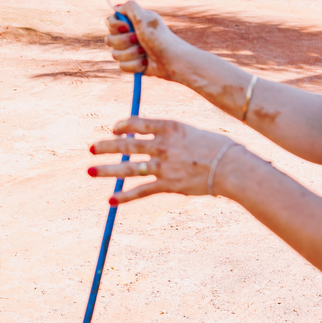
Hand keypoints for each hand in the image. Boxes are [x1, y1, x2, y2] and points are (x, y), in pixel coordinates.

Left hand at [88, 116, 243, 203]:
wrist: (232, 167)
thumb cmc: (217, 147)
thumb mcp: (192, 131)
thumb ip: (172, 134)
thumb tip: (158, 137)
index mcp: (169, 126)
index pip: (136, 123)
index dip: (122, 126)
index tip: (113, 129)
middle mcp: (162, 144)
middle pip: (127, 145)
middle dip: (106, 147)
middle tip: (91, 148)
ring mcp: (164, 165)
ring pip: (129, 168)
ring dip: (107, 170)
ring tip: (90, 171)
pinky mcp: (168, 184)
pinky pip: (142, 190)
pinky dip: (125, 196)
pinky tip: (111, 199)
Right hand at [105, 0, 186, 79]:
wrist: (172, 61)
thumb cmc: (160, 38)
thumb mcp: (145, 18)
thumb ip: (129, 7)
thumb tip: (115, 8)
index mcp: (131, 22)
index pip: (109, 22)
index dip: (115, 26)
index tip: (127, 27)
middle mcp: (128, 35)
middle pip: (109, 40)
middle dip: (124, 42)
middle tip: (138, 40)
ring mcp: (129, 50)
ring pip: (115, 55)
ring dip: (131, 54)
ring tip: (144, 53)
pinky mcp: (131, 64)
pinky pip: (122, 66)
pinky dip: (134, 65)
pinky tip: (145, 63)